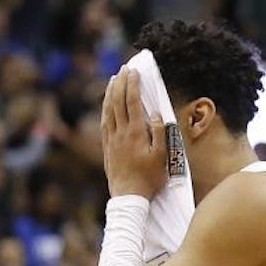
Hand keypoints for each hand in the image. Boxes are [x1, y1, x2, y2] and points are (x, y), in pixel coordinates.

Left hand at [100, 69, 166, 198]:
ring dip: (111, 92)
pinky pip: (104, 122)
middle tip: (125, 69)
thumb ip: (159, 134)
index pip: (133, 102)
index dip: (133, 85)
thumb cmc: (149, 179)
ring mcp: (112, 139)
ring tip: (114, 79)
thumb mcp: (161, 157)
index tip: (135, 72)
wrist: (128, 196)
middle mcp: (122, 133)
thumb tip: (155, 114)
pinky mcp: (107, 146)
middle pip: (119, 101)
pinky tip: (106, 102)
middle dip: (122, 83)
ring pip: (109, 110)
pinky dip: (105, 108)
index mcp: (136, 133)